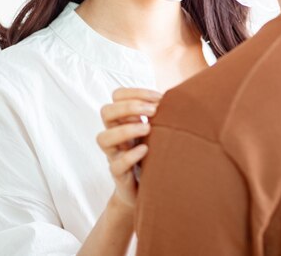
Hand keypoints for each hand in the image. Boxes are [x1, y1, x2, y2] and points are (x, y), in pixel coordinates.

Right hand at [97, 87, 162, 209]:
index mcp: (123, 119)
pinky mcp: (118, 174)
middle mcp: (114, 134)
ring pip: (103, 138)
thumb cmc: (154, 151)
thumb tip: (178, 97)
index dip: (135, 93)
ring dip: (126, 129)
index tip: (157, 98)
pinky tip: (146, 150)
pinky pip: (116, 164)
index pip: (117, 96)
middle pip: (106, 112)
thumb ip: (160, 113)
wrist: (148, 188)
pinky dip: (130, 155)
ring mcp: (114, 154)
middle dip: (128, 107)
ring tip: (147, 128)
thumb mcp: (156, 129)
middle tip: (152, 111)